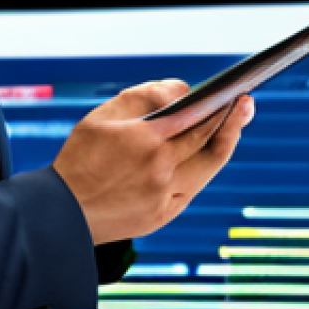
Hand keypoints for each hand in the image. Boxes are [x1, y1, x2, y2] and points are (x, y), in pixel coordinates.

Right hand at [52, 79, 254, 245]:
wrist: (61, 213)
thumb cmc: (80, 158)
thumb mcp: (102, 116)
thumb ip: (144, 96)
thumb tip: (182, 92)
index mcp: (145, 141)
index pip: (194, 116)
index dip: (218, 104)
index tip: (233, 91)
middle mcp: (160, 169)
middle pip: (209, 142)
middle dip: (232, 120)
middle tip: (246, 103)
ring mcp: (164, 197)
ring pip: (208, 167)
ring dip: (226, 144)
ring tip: (235, 125)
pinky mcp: (163, 216)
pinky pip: (193, 188)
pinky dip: (203, 168)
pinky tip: (207, 153)